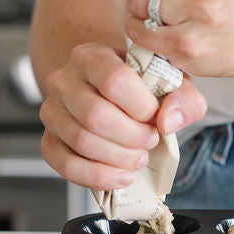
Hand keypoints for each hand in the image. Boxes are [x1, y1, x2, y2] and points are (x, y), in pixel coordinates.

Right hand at [39, 42, 206, 189]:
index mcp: (92, 56)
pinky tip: (121, 176)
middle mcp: (64, 81)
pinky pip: (66, 165)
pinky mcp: (49, 140)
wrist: (105, 90)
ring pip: (82, 141)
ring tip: (138, 157)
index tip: (155, 117)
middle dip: (132, 137)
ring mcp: (52, 112)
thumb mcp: (169, 82)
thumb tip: (169, 121)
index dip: (141, 107)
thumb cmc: (138, 87)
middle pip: (96, 115)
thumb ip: (183, 98)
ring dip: (119, 158)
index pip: (114, 81)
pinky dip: (98, 176)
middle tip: (150, 141)